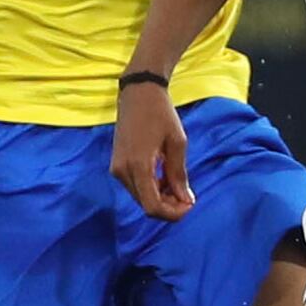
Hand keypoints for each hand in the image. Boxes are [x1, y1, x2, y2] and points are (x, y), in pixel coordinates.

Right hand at [111, 80, 193, 219]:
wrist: (138, 92)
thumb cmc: (161, 113)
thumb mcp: (177, 143)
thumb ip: (179, 174)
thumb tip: (186, 200)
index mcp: (138, 165)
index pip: (152, 206)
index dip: (172, 213)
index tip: (189, 204)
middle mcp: (122, 171)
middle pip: (146, 205)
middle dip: (168, 207)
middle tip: (188, 196)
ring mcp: (116, 168)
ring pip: (140, 198)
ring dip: (160, 198)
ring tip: (178, 185)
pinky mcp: (116, 165)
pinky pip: (135, 187)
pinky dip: (151, 189)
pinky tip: (164, 178)